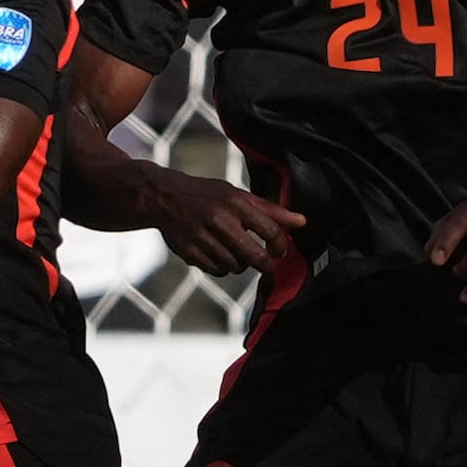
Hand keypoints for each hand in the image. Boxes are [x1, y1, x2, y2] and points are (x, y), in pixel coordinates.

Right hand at [140, 161, 306, 278]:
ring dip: (241, 264)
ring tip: (237, 252)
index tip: (280, 250)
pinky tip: (219, 254)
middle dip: (266, 265)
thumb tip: (301, 222)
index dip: (280, 245)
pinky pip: (217, 271)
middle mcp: (219, 220)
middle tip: (268, 264)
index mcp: (235, 203)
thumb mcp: (238, 195)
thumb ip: (270, 210)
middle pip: (254, 256)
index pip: (270, 231)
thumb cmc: (208, 195)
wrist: (165, 198)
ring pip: (236, 266)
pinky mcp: (189, 252)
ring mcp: (202, 238)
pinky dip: (222, 267)